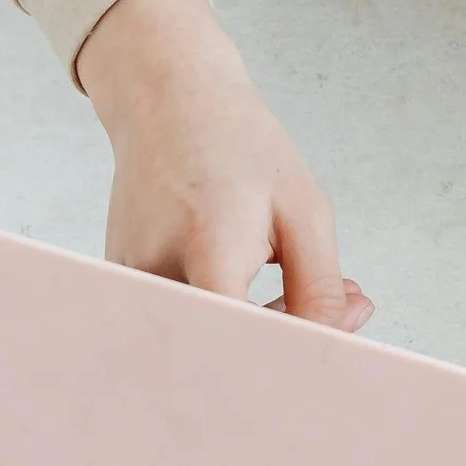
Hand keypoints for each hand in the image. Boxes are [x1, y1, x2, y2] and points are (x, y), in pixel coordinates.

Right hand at [76, 0, 370, 328]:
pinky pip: (183, 325)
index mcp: (209, 247)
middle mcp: (158, 275)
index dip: (287, 362)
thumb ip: (321, 286)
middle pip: (224, 356)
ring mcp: (131, 286)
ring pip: (204, 345)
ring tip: (290, 271)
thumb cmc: (238, 147)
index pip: (242, 345)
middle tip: (341, 305)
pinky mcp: (124, 289)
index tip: (330, 358)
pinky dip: (226, 315)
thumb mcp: (302, 208)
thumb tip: (340, 340)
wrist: (168, 103)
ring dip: (260, 329)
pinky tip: (249, 273)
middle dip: (289, 344)